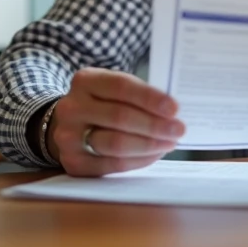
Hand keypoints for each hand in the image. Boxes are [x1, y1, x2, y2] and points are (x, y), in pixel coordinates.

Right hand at [47, 67, 185, 176]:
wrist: (68, 125)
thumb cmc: (101, 104)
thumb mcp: (111, 89)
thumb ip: (136, 95)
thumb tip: (171, 113)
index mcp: (85, 81)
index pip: (121, 86)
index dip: (149, 98)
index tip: (174, 108)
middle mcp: (71, 107)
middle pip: (119, 116)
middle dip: (154, 125)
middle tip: (178, 130)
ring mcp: (68, 136)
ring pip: (115, 144)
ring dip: (148, 145)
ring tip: (168, 143)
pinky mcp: (72, 162)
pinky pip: (111, 166)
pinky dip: (138, 161)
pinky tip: (153, 154)